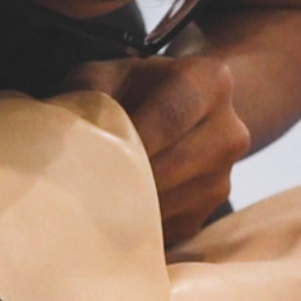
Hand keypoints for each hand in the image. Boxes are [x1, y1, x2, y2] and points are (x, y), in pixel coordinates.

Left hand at [65, 55, 249, 245]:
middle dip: (126, 178)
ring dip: (130, 206)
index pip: (169, 116)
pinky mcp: (211, 209)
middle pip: (173, 164)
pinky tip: (113, 211)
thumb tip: (70, 134)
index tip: (95, 154)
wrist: (177, 110)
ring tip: (93, 199)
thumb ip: (90, 94)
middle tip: (83, 185)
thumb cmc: (132, 90)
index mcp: (209, 81)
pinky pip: (172, 224)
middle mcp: (229, 130)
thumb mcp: (107, 76)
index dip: (131, 138)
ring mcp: (224, 175)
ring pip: (172, 201)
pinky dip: (140, 223)